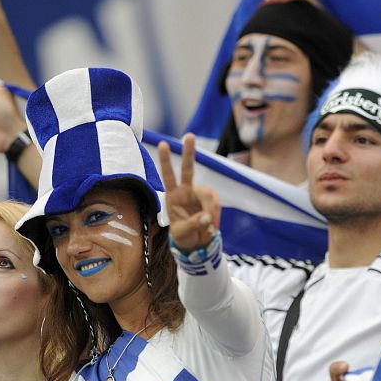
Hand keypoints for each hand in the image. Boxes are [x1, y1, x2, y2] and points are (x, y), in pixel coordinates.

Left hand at [158, 133, 220, 252]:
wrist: (195, 243)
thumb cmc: (183, 236)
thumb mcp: (182, 233)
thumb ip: (193, 224)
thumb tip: (207, 218)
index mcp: (173, 196)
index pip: (168, 176)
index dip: (166, 161)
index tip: (163, 144)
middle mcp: (186, 191)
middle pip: (188, 169)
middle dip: (189, 153)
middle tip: (189, 136)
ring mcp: (200, 194)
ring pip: (209, 195)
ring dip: (211, 211)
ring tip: (209, 227)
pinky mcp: (211, 200)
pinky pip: (216, 204)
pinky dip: (216, 215)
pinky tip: (212, 226)